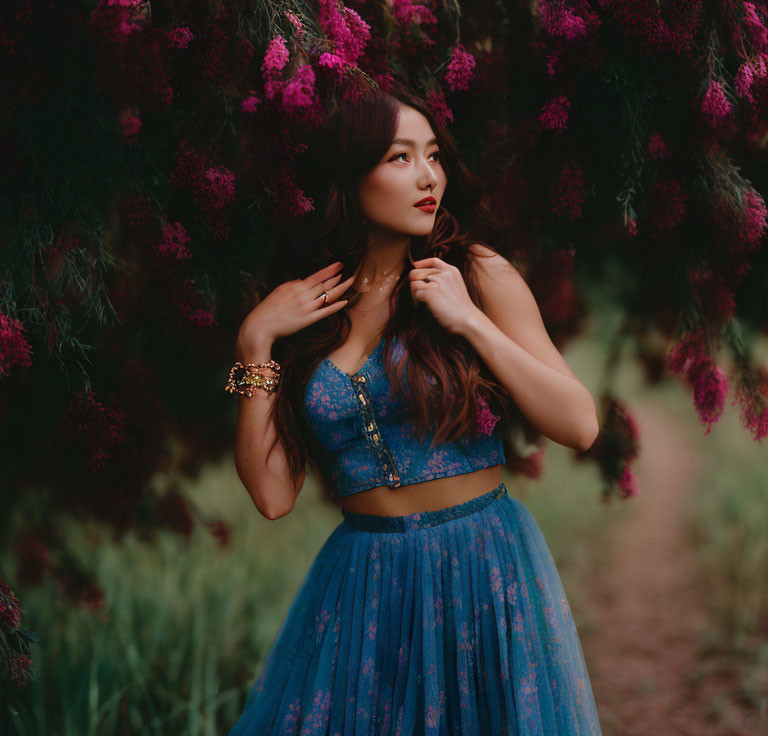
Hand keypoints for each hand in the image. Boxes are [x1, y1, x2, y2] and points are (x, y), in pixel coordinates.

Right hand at [238, 261, 354, 348]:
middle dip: (339, 278)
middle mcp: (302, 294)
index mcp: (294, 286)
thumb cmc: (267, 310)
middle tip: (352, 273)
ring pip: (328, 296)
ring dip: (341, 289)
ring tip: (350, 283)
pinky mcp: (307, 320)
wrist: (260, 326)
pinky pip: (325, 311)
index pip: (316, 276)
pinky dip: (336, 306)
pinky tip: (345, 302)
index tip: (340, 265)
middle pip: (325, 284)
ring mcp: (306, 307)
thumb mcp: (279, 291)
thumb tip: (303, 280)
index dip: (330, 270)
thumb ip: (293, 285)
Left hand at [408, 256, 480, 335]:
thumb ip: (444, 280)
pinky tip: (426, 306)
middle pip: (418, 272)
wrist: (467, 319)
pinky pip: (416, 293)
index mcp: (451, 271)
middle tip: (420, 295)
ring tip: (424, 302)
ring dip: (415, 293)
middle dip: (416, 283)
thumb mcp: (456, 286)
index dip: (422, 263)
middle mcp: (444, 273)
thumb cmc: (460, 308)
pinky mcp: (430, 291)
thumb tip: (425, 279)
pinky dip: (418, 301)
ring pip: (414, 283)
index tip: (416, 266)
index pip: (433, 261)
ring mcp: (437, 282)